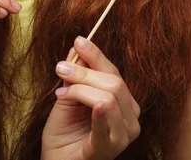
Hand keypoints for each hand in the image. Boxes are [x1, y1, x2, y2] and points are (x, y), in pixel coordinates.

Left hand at [41, 37, 140, 159]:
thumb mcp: (69, 94)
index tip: (79, 41)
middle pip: (113, 83)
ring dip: (80, 89)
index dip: (96, 55)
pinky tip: (93, 104)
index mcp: (124, 104)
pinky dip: (100, 112)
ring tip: (60, 94)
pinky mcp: (107, 149)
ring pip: (108, 97)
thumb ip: (77, 72)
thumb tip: (79, 44)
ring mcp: (122, 136)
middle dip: (84, 72)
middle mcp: (130, 119)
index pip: (114, 73)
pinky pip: (107, 124)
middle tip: (60, 69)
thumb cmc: (64, 132)